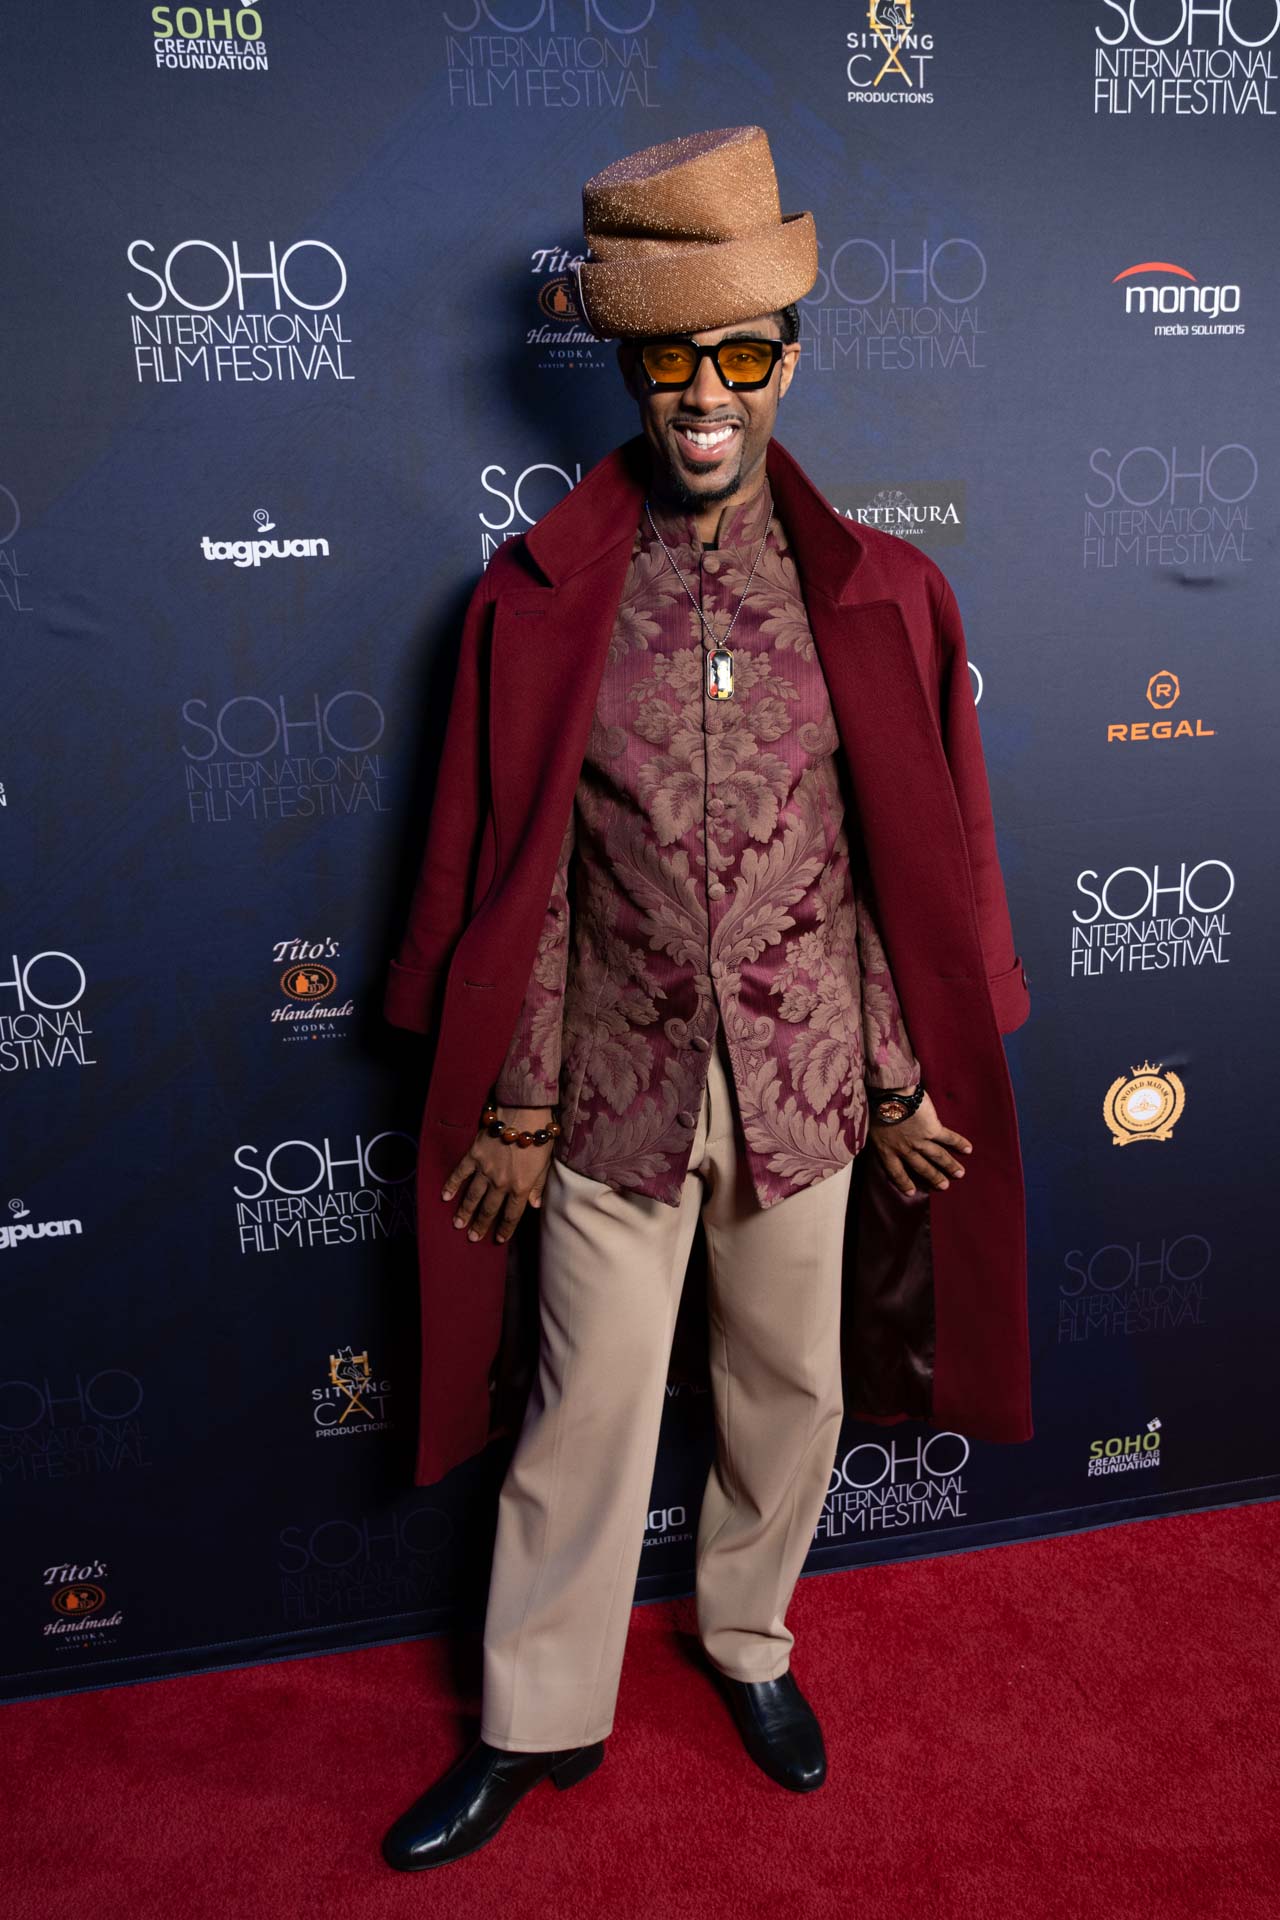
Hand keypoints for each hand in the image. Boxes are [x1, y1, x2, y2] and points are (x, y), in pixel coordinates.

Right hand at [442, 1105, 555, 1245]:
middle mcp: (501, 1182)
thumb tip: (534, 1206)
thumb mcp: (545, 1164)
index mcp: (521, 1186)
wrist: (525, 1112)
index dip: (505, 1229)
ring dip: (464, 1211)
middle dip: (481, 1225)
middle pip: (489, 1209)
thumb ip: (538, 1186)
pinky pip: (460, 1173)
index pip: (512, 1214)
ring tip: (458, 1224)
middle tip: (472, 1237)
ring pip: (473, 1196)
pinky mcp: (474, 1155)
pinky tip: (445, 1196)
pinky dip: (452, 1185)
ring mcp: (485, 1169)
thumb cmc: (539, 1137)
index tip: (498, 1239)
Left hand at [867, 1089, 971, 1196]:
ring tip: (960, 1174)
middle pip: (921, 1167)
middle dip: (933, 1177)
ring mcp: (920, 1140)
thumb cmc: (875, 1107)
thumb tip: (878, 1137)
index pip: (896, 1171)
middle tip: (943, 1186)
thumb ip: (878, 1137)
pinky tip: (968, 1149)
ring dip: (949, 1166)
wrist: (888, 1096)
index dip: (903, 1182)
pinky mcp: (933, 1129)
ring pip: (938, 1156)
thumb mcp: (870, 1128)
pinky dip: (959, 1143)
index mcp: (887, 1150)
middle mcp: (905, 1149)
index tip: (911, 1192)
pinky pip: (948, 1138)